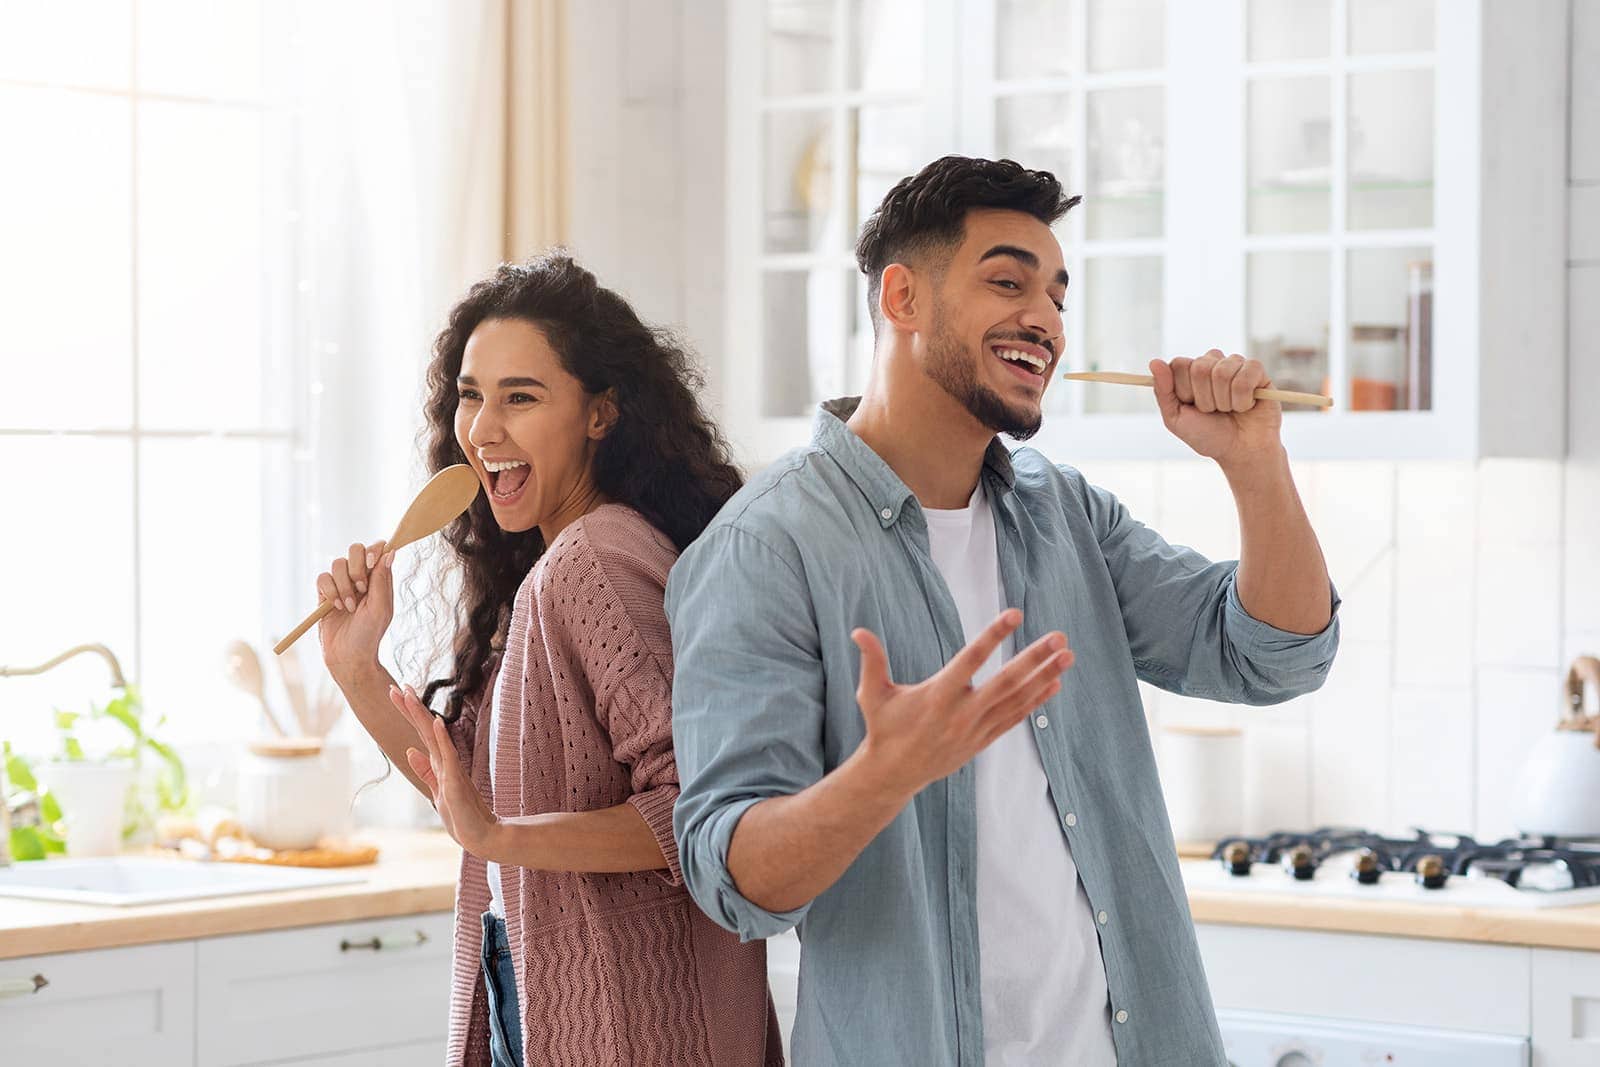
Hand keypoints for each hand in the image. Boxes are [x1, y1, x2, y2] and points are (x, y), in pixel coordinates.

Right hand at [315, 541, 393, 681]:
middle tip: (361, 589)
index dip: (373, 550)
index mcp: (379, 579)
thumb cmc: (369, 634)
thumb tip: (391, 551)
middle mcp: (361, 578)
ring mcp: (342, 584)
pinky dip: (329, 590)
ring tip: (348, 606)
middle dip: (356, 567)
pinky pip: (322, 578)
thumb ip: (382, 579)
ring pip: (337, 563)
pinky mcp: (325, 593)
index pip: (377, 549)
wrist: (348, 656)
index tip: (370, 564)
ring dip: (343, 585)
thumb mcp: (380, 608)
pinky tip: (336, 607)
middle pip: (355, 550)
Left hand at [390, 683, 499, 856]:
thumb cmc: (461, 815)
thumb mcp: (436, 790)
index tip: (398, 692)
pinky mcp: (456, 781)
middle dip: (410, 707)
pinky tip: (436, 722)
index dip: (409, 713)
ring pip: (434, 736)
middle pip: (425, 728)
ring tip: (410, 696)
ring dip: (421, 716)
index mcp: (439, 762)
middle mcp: (445, 760)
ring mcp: (451, 769)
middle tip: (397, 685)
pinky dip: (442, 738)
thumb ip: (425, 770)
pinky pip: (448, 756)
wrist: (480, 836)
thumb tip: (410, 751)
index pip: (421, 732)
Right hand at [851, 609, 1073, 797]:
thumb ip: (871, 661)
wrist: (893, 774)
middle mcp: (961, 713)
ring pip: (1017, 700)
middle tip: (1059, 637)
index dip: (993, 636)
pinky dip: (1035, 702)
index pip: (971, 660)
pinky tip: (1054, 684)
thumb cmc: (883, 728)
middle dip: (1035, 658)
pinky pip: (1015, 718)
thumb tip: (858, 631)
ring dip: (1044, 677)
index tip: (1015, 614)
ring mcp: (975, 729)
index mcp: (937, 695)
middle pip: (1006, 682)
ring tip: (1067, 656)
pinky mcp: (982, 741)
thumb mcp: (871, 694)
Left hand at [1149, 353, 1283, 467]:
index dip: (1184, 390)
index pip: (1179, 364)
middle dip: (1205, 399)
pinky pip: (1245, 376)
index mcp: (1190, 372)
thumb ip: (1163, 391)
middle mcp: (1212, 363)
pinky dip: (1243, 400)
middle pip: (1200, 367)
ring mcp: (1235, 365)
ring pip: (1223, 372)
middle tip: (1213, 411)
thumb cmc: (1208, 436)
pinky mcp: (1257, 371)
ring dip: (1224, 402)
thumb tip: (1154, 362)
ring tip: (1230, 410)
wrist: (1240, 451)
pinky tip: (1246, 406)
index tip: (1192, 406)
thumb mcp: (1176, 419)